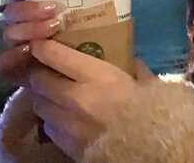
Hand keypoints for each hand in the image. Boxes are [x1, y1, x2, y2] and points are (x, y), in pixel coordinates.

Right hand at [0, 0, 146, 87]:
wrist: (93, 74)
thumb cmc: (94, 34)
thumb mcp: (110, 10)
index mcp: (39, 1)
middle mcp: (23, 20)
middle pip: (13, 10)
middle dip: (30, 9)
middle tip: (55, 12)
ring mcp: (18, 44)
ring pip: (9, 34)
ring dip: (27, 31)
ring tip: (51, 32)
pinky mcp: (17, 68)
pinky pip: (3, 64)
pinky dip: (6, 61)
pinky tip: (18, 59)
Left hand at [27, 39, 155, 159]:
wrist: (155, 148)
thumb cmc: (152, 112)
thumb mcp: (146, 82)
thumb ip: (134, 67)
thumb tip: (130, 57)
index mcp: (97, 76)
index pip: (56, 56)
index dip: (42, 48)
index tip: (39, 44)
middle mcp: (76, 98)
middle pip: (39, 80)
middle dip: (38, 72)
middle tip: (42, 69)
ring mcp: (68, 123)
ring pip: (39, 104)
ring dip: (42, 96)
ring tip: (50, 94)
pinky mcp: (67, 144)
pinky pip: (48, 127)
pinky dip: (51, 120)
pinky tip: (62, 118)